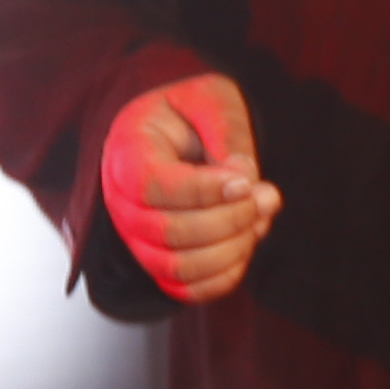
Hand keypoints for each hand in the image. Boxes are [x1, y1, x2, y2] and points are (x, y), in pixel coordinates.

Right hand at [101, 73, 277, 303]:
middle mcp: (121, 201)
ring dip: (233, 248)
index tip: (245, 181)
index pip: (153, 187)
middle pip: (170, 232)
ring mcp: (135, 238)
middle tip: (269, 195)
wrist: (176, 135)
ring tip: (263, 216)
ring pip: (180, 267)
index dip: (204, 191)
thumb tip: (242, 180)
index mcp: (126, 152)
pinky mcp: (157, 263)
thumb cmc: (191, 113)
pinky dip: (226, 275)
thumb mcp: (211, 98)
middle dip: (231, 219)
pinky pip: (187, 290)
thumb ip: (227, 131)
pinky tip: (249, 239)